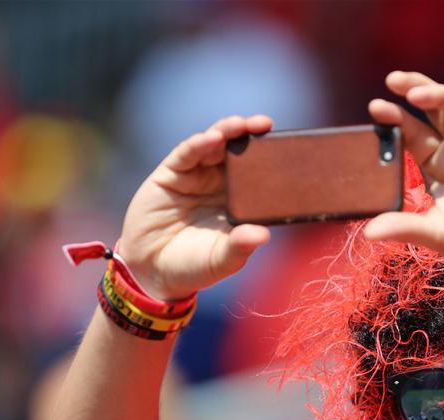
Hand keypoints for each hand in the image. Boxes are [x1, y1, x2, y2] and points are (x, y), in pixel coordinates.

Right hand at [117, 115, 272, 299]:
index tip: (289, 146)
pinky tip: (211, 138)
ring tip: (239, 125)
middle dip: (251, 135)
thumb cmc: (195, 265)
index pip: (258, 172)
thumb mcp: (222, 259)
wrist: (154, 271)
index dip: (271, 158)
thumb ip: (240, 247)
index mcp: (239, 200)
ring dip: (227, 131)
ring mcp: (196, 176)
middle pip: (238, 151)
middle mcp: (219, 183)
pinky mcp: (171, 174)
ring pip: (214, 145)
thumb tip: (263, 235)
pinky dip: (199, 144)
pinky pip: (187, 153)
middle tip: (265, 124)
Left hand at [365, 59, 443, 281]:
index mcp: (438, 166)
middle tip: (393, 80)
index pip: (413, 133)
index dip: (396, 119)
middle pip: (435, 109)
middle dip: (415, 91)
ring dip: (442, 94)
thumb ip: (405, 228)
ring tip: (418, 92)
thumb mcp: (437, 234)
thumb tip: (368, 232)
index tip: (376, 108)